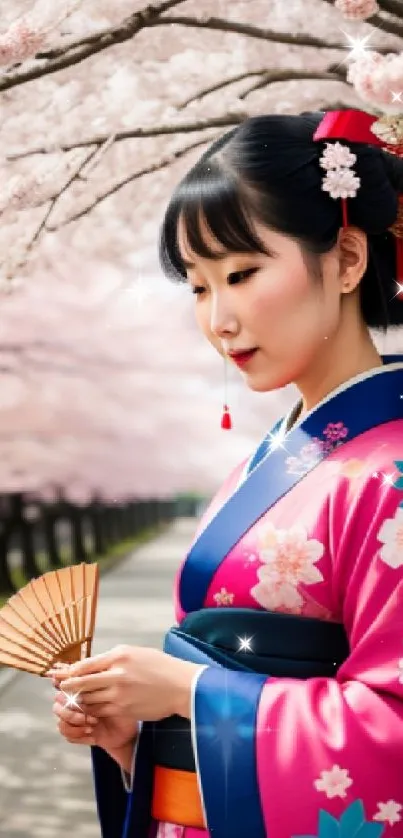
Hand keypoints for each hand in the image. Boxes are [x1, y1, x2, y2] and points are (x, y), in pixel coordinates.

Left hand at [48, 644, 203, 721]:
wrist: (181, 686)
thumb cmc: (160, 667)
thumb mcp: (136, 653)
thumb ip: (113, 659)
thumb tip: (92, 665)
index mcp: (120, 656)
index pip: (85, 664)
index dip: (70, 671)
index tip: (60, 674)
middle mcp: (117, 674)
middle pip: (82, 682)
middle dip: (67, 686)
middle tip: (60, 688)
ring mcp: (119, 693)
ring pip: (89, 699)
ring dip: (78, 700)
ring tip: (72, 699)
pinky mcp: (123, 709)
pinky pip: (100, 711)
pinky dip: (91, 710)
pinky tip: (89, 709)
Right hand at [53, 688, 137, 753]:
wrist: (128, 729)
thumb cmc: (122, 704)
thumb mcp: (113, 689)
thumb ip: (97, 680)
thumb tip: (87, 673)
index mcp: (80, 689)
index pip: (62, 686)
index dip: (60, 688)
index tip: (70, 692)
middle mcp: (73, 703)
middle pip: (57, 705)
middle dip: (70, 711)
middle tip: (86, 714)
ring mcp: (74, 719)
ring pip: (61, 722)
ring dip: (75, 725)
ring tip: (92, 725)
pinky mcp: (77, 733)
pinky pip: (68, 736)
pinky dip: (80, 736)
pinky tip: (93, 736)